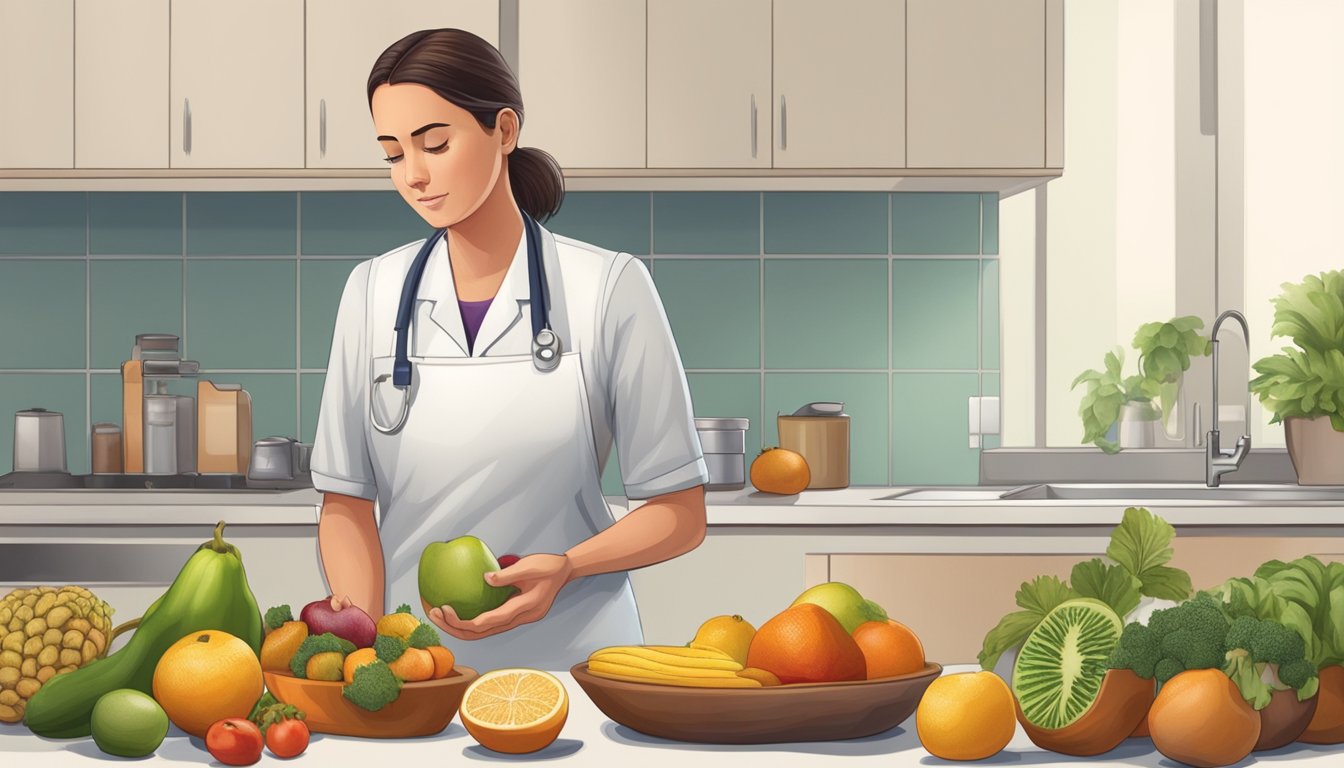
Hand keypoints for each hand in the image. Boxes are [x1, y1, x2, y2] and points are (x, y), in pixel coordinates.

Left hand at [425, 554, 573, 640]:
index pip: (486, 623)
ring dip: (460, 627)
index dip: (463, 621)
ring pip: (484, 632)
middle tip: (433, 614)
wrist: (565, 572)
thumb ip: (508, 574)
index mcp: (523, 610)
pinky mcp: (513, 616)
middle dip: (454, 628)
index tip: (444, 609)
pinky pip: (488, 624)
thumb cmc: (548, 566)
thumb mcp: (530, 566)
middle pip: (481, 634)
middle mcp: (519, 620)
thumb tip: (484, 578)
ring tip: (439, 615)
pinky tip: (457, 611)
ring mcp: (517, 620)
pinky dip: (470, 621)